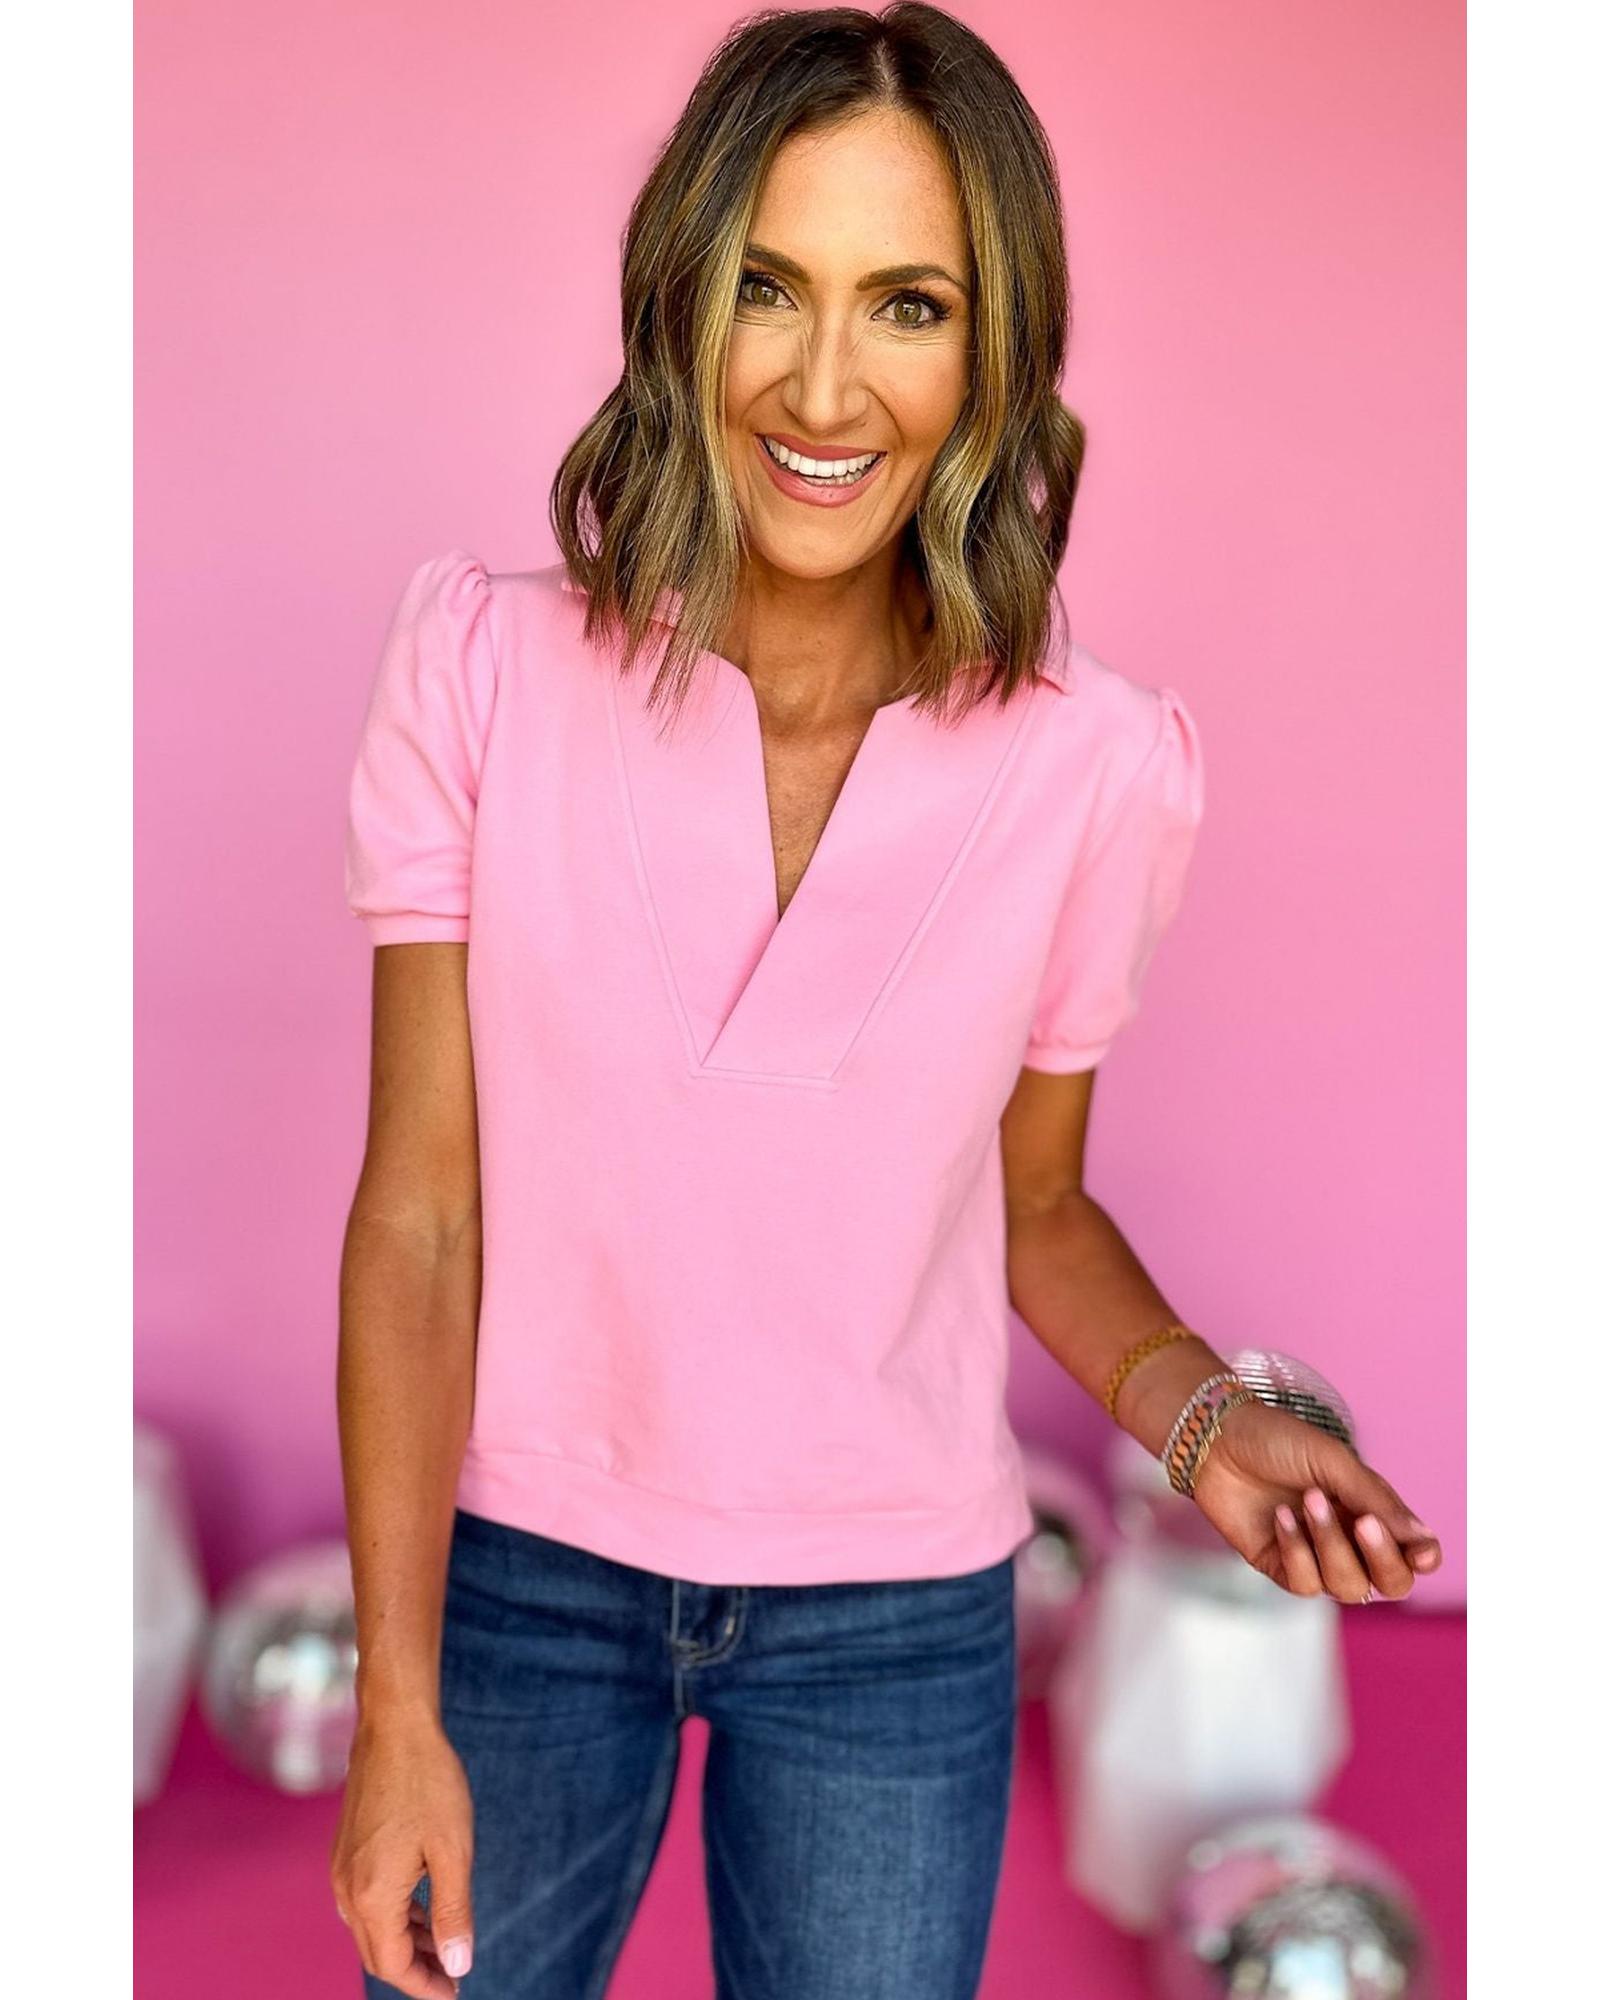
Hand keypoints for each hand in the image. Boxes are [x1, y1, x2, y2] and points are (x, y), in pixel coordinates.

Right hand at [329, 1706, 475, 1996]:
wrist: (394, 1726)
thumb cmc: (429, 1783)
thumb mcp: (453, 1851)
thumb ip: (453, 1914)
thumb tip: (457, 1966)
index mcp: (372, 1895)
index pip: (393, 1965)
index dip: (425, 1986)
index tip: (455, 1993)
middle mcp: (347, 1890)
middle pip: (377, 1952)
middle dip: (414, 1970)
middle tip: (452, 1977)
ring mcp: (342, 1869)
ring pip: (370, 1928)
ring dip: (405, 1943)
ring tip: (442, 1945)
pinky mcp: (346, 1851)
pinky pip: (365, 1901)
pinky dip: (393, 1916)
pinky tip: (421, 1908)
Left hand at [1188, 1397, 1443, 1600]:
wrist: (1216, 1439)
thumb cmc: (1278, 1441)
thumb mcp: (1332, 1461)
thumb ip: (1376, 1501)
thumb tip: (1423, 1541)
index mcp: (1371, 1511)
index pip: (1412, 1553)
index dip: (1423, 1559)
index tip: (1422, 1554)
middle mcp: (1349, 1540)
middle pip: (1390, 1583)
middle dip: (1383, 1560)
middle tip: (1364, 1524)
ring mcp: (1316, 1557)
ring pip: (1347, 1587)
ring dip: (1331, 1545)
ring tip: (1308, 1500)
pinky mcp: (1281, 1567)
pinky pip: (1305, 1584)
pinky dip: (1296, 1550)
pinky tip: (1280, 1516)